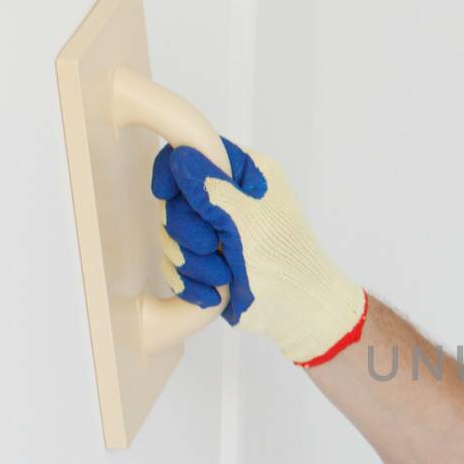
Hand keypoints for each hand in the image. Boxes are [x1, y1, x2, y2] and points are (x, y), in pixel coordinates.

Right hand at [152, 137, 367, 366]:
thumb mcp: (246, 219)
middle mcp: (229, 197)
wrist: (298, 310)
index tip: (164, 194)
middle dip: (188, 231)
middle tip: (214, 246)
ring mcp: (215, 230)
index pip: (193, 153)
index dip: (171, 172)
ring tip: (223, 276)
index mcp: (246, 174)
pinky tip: (213, 292)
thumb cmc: (283, 260)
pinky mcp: (206, 261)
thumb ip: (210, 187)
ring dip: (193, 262)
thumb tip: (180, 154)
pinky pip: (176, 264)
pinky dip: (192, 282)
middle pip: (174, 200)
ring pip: (171, 236)